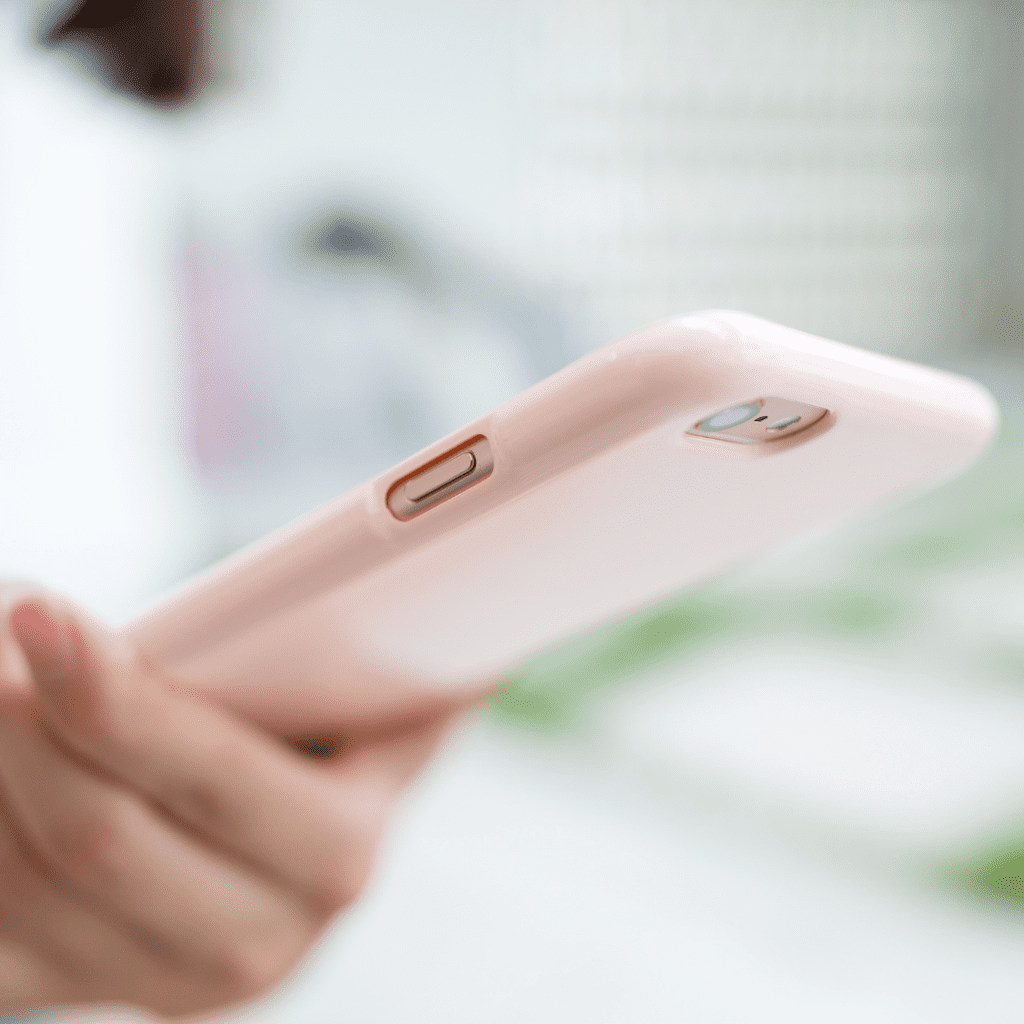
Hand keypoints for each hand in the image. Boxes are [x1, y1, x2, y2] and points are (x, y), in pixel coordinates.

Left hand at [0, 584, 475, 1018]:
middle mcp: (258, 939)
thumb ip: (405, 666)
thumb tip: (467, 628)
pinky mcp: (79, 994)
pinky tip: (2, 755)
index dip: (120, 704)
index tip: (41, 614)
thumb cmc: (322, 733)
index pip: (214, 781)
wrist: (280, 840)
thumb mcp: (373, 698)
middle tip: (10, 618)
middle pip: (99, 838)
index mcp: (337, 850)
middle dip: (26, 719)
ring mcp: (160, 982)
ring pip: (26, 884)